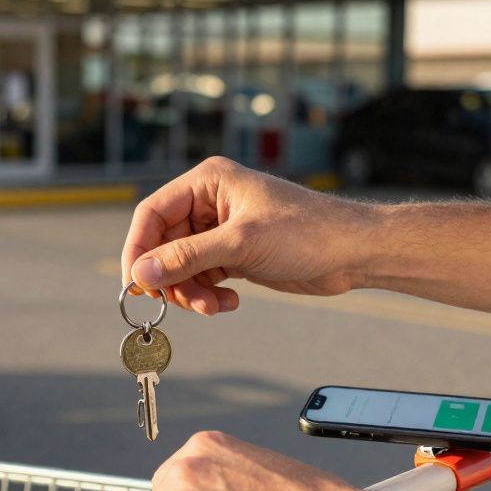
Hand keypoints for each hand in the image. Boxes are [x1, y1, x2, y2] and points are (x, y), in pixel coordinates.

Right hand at [120, 157, 372, 315]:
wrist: (354, 252)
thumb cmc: (306, 233)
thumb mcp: (240, 244)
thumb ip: (186, 258)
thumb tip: (140, 274)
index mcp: (208, 182)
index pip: (152, 214)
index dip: (139, 250)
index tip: (136, 285)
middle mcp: (210, 203)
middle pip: (164, 245)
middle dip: (172, 279)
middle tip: (186, 304)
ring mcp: (221, 230)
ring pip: (182, 266)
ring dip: (191, 292)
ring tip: (214, 307)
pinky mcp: (235, 254)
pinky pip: (203, 277)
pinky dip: (209, 295)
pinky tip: (230, 302)